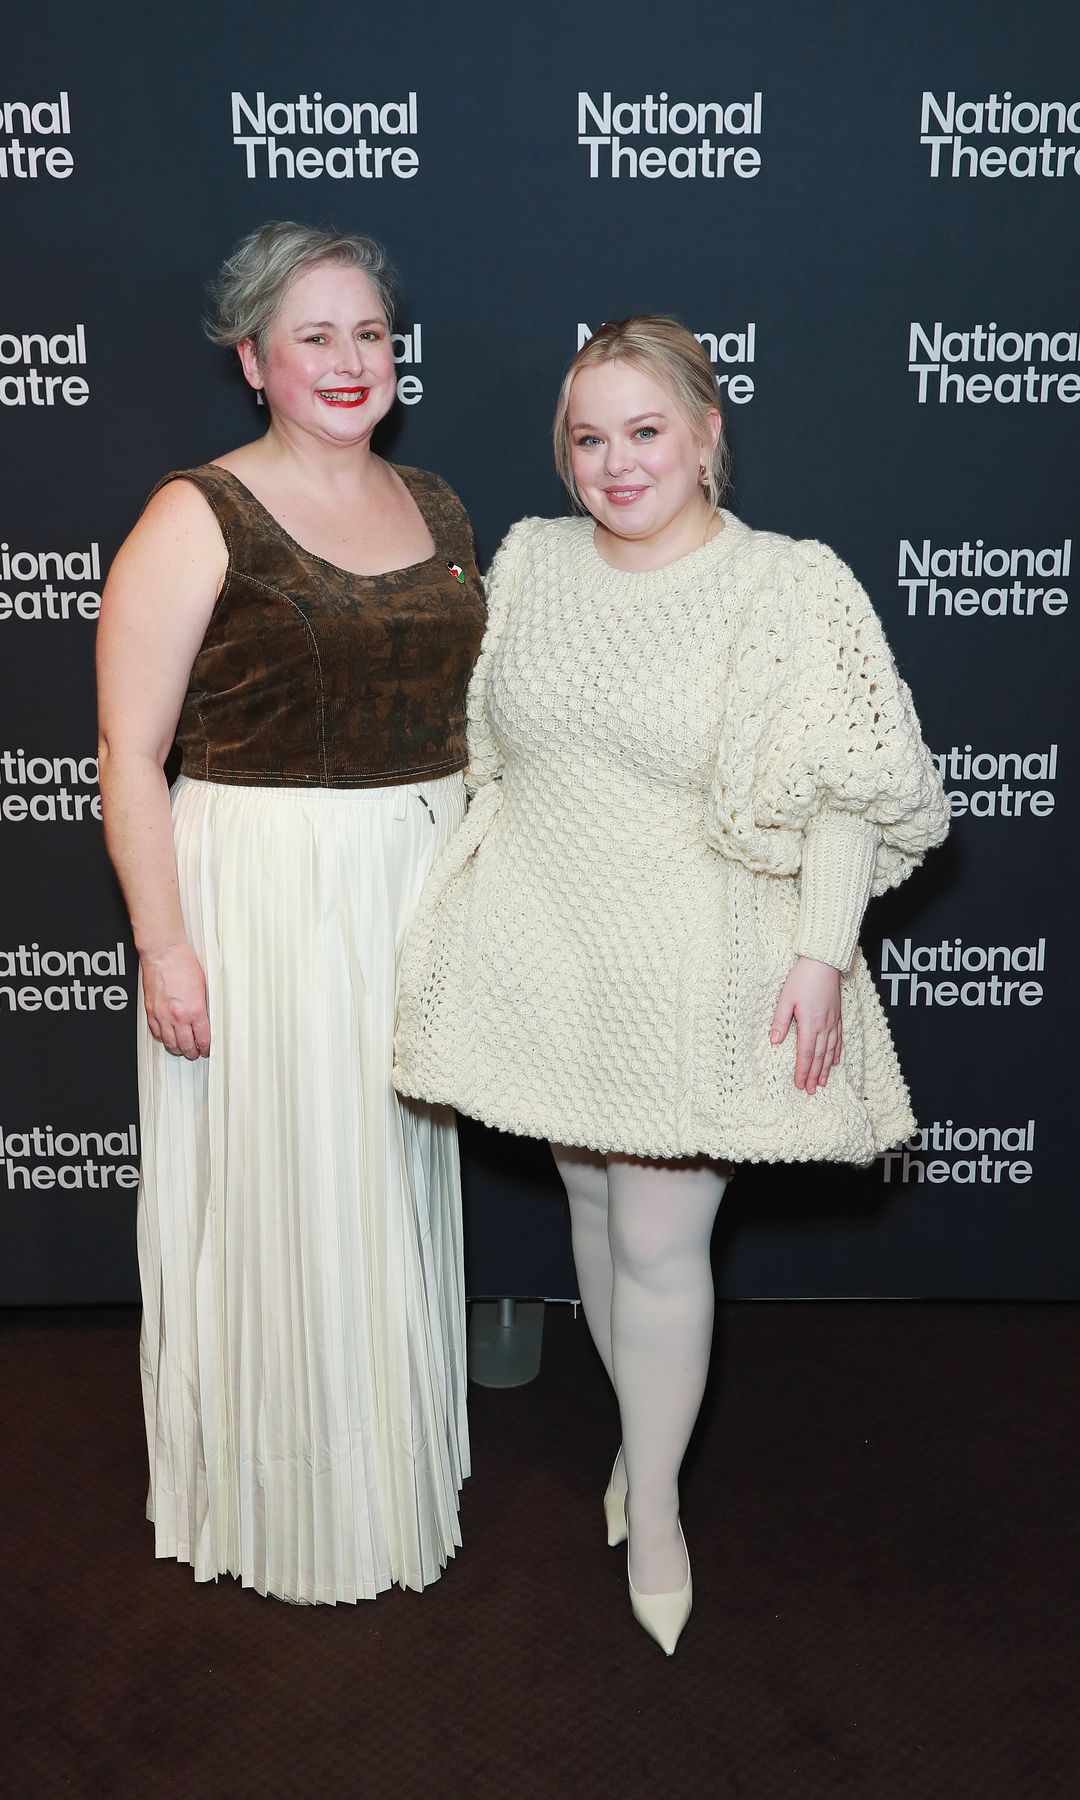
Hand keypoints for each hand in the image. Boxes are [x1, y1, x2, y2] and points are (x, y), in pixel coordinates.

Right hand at [140, 942, 210, 1058]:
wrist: (164, 954)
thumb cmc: (184, 964)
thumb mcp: (204, 987)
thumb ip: (204, 1007)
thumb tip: (206, 1020)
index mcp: (195, 1011)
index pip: (204, 1039)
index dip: (207, 1048)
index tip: (207, 1049)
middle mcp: (178, 1017)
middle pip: (186, 1046)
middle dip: (193, 1053)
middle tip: (196, 1053)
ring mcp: (162, 1016)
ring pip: (170, 1043)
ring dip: (178, 1049)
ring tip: (183, 1049)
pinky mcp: (150, 1012)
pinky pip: (156, 1033)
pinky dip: (163, 1038)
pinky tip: (168, 1037)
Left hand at [770, 956, 841, 1095]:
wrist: (823, 962)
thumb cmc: (802, 978)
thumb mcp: (785, 998)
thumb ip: (780, 1021)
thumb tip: (774, 1041)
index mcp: (809, 1023)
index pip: (805, 1053)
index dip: (802, 1071)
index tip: (799, 1084)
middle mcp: (823, 1025)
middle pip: (819, 1056)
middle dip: (813, 1075)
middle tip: (809, 1091)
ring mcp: (832, 1021)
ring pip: (830, 1051)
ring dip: (826, 1068)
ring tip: (822, 1083)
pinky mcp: (837, 1015)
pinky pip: (838, 1039)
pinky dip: (837, 1052)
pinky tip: (835, 1061)